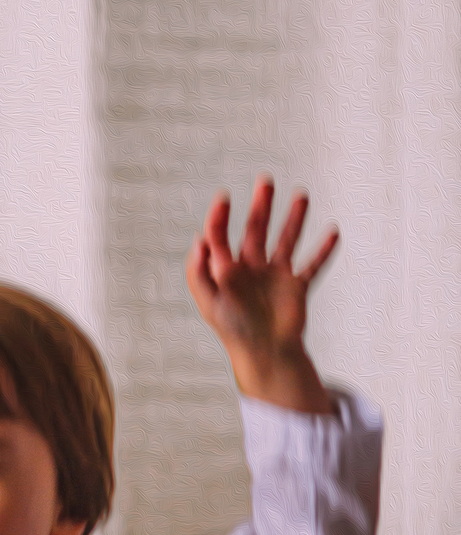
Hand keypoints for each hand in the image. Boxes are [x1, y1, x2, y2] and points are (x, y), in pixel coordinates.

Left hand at [186, 176, 336, 412]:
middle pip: (256, 229)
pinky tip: (334, 233)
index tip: (224, 198)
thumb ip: (200, 273)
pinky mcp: (296, 287)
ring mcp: (275, 276)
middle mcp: (251, 268)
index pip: (220, 236)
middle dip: (261, 206)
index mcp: (227, 270)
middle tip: (265, 181)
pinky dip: (323, 251)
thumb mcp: (210, 302)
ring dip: (294, 218)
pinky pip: (312, 265)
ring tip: (302, 195)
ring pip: (286, 240)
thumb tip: (199, 240)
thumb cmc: (232, 330)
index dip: (219, 217)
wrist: (264, 354)